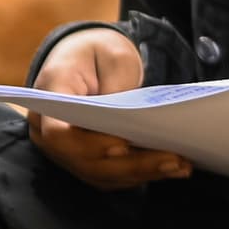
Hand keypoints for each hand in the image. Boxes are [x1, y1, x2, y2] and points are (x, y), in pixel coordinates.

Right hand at [25, 23, 186, 190]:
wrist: (86, 60)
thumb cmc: (97, 52)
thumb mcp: (112, 53)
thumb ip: (118, 83)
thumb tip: (133, 119)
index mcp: (48, 98)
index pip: (58, 133)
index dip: (89, 144)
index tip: (122, 144)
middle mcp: (48, 132)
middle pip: (86, 161)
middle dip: (131, 164)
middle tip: (173, 160)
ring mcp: (65, 151)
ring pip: (101, 173)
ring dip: (142, 173)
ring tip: (180, 166)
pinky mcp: (85, 160)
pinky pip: (111, 175)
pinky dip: (141, 174)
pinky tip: (173, 168)